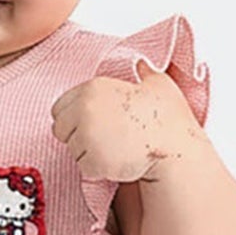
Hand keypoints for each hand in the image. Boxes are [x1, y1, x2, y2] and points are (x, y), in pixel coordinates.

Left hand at [50, 57, 195, 183]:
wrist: (176, 150)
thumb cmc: (168, 120)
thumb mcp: (159, 85)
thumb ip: (145, 72)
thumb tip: (141, 64)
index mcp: (94, 88)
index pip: (59, 107)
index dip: (75, 117)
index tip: (93, 122)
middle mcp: (85, 110)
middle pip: (61, 130)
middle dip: (77, 135)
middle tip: (104, 138)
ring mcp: (87, 136)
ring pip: (73, 150)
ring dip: (89, 153)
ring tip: (115, 148)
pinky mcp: (92, 160)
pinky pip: (85, 168)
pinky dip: (98, 169)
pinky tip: (118, 161)